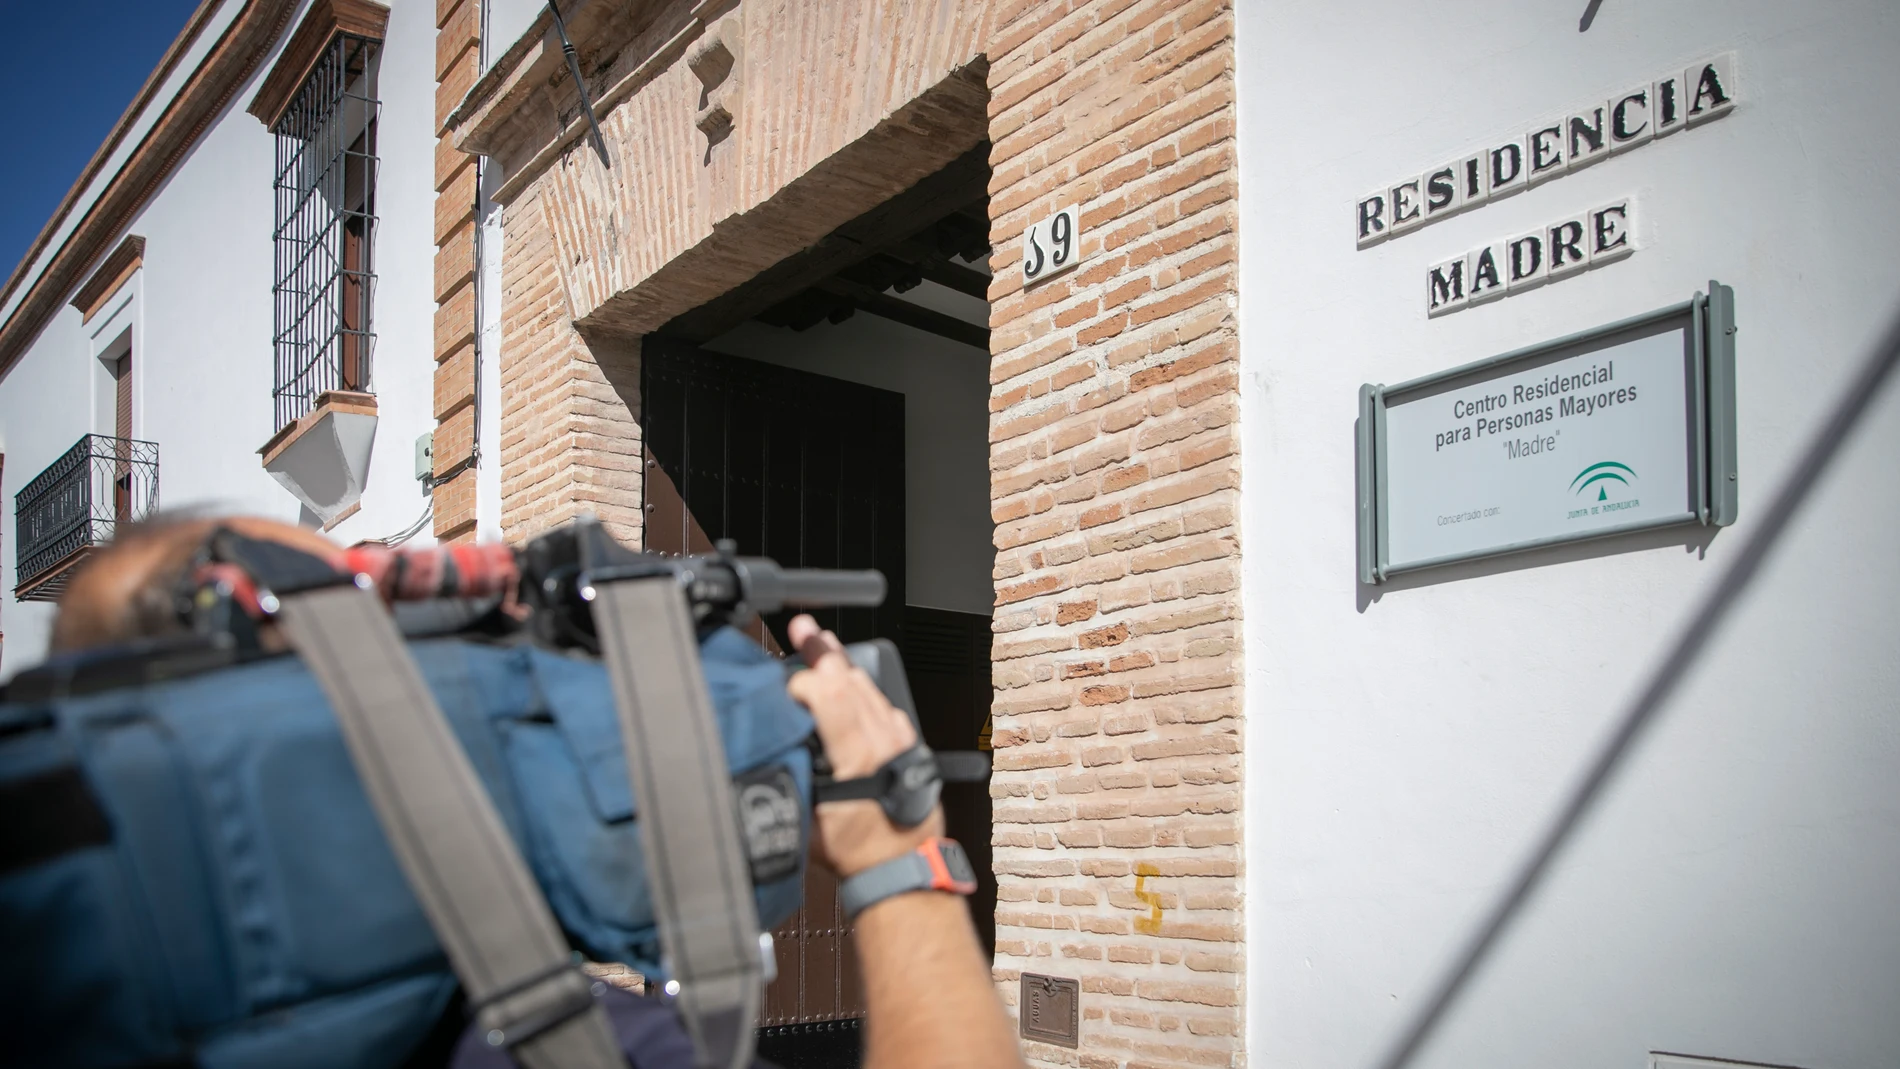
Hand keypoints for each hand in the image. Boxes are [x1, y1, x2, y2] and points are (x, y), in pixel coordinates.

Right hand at [786, 615, 942, 877]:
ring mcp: (899, 737)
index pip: (828, 694)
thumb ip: (789, 782)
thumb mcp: (809, 822)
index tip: (781, 687)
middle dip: (821, 650)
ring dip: (841, 661)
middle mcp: (884, 739)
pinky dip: (860, 684)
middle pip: (850, 679)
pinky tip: (845, 677)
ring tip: (818, 640)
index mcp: (859, 755)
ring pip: (868, 685)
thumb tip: (767, 752)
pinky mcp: (906, 741)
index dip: (801, 681)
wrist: (904, 865)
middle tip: (800, 627)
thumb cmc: (861, 851)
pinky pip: (881, 701)